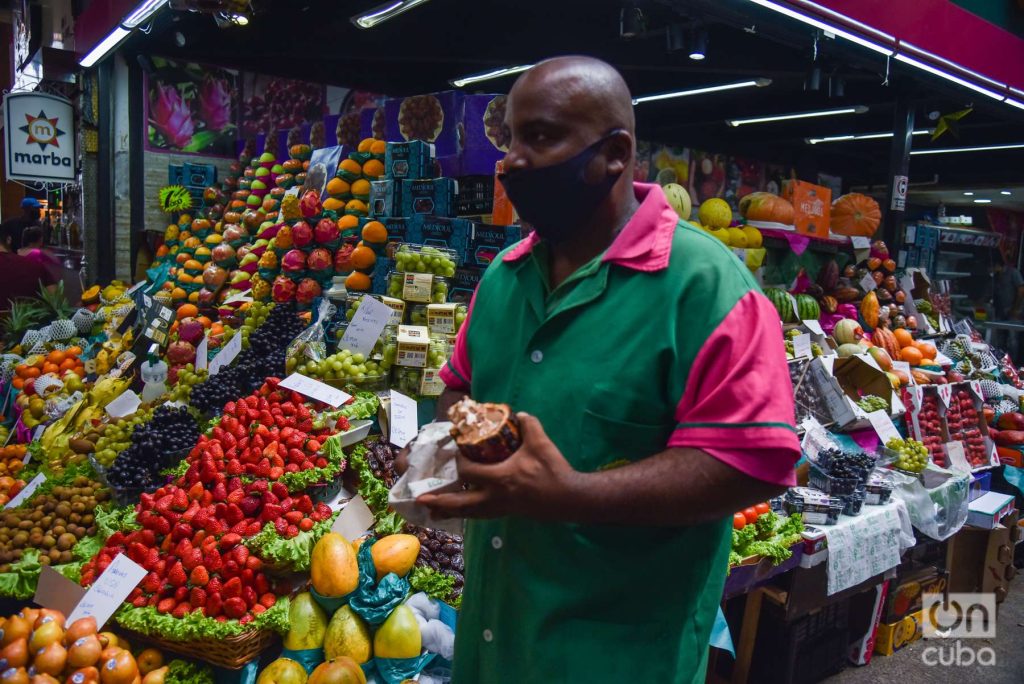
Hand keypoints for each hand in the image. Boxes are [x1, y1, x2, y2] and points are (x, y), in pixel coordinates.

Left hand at [416, 413, 580, 520]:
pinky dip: (470, 514)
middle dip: (440, 503)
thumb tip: (519, 414)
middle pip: (461, 504)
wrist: (570, 498)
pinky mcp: (509, 513)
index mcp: (500, 479)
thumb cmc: (553, 471)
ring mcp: (502, 509)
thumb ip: (528, 425)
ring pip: (470, 514)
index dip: (460, 463)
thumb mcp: (541, 443)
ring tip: (434, 514)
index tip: (458, 452)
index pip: (468, 473)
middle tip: (421, 501)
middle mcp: (496, 498)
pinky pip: (482, 516)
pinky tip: (465, 512)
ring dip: (451, 512)